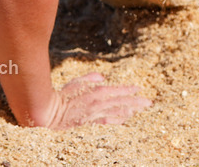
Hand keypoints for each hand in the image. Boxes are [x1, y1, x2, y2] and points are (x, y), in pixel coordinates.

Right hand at [37, 72, 151, 128]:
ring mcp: (95, 115)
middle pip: (121, 103)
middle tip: (149, 102)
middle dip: (136, 102)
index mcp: (94, 94)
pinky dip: (119, 119)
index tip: (139, 88)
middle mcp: (98, 105)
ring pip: (117, 113)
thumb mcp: (75, 83)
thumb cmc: (61, 96)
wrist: (50, 114)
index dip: (129, 90)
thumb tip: (102, 77)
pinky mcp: (91, 122)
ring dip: (131, 111)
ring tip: (141, 109)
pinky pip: (108, 121)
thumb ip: (89, 79)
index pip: (116, 92)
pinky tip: (126, 118)